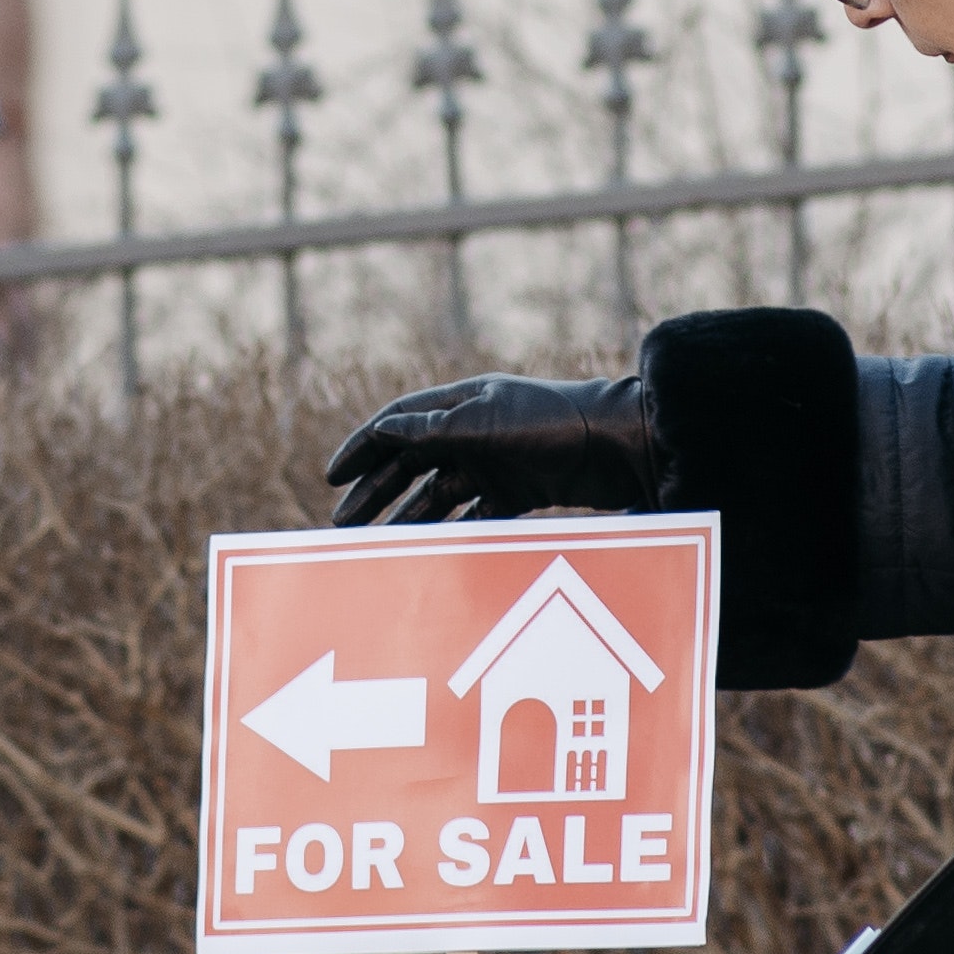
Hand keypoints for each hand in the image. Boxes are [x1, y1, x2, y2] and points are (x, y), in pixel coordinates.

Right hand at [321, 372, 667, 526]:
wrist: (621, 446)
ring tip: (376, 542)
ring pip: (436, 492)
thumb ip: (434, 429)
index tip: (333, 476)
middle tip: (344, 523)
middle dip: (375, 491)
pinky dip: (447, 530)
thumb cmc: (554, 423)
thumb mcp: (488, 422)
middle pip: (410, 462)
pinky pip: (471, 513)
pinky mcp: (517, 491)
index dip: (362, 448)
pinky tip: (427, 549)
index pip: (397, 423)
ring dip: (405, 515)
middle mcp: (472, 431)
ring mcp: (494, 462)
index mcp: (461, 404)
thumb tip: (383, 429)